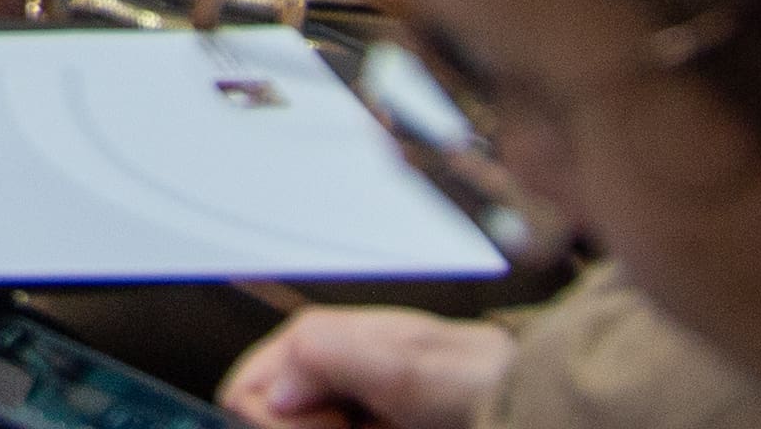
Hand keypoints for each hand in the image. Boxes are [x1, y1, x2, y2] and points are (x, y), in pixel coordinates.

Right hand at [215, 305, 513, 427]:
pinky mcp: (348, 425)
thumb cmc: (471, 379)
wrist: (516, 401)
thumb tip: (276, 388)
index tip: (332, 428)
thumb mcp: (402, 366)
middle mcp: (313, 369)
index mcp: (310, 340)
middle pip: (266, 419)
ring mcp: (332, 403)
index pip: (243, 393)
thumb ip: (327, 358)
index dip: (278, 422)